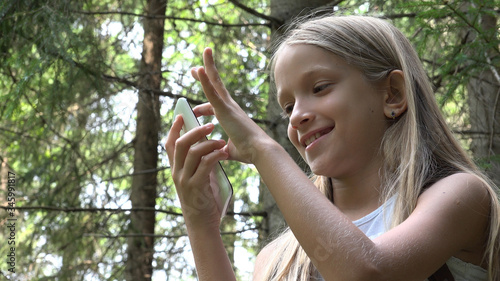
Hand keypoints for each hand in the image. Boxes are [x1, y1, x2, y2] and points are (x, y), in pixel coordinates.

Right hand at [165, 114, 228, 228]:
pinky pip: (205, 165)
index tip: (181, 115)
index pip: (170, 144)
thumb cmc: (202, 198)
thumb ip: (198, 162)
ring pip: (193, 153)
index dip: (174, 128)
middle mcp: (177, 173)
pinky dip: (215, 156)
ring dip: (209, 144)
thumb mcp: (197, 177)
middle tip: (210, 124)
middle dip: (195, 131)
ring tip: (222, 141)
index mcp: (175, 169)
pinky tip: (224, 153)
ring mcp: (185, 180)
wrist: (202, 222)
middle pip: (181, 144)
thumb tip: (206, 144)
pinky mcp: (196, 187)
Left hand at [191, 48, 274, 163]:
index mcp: (230, 114)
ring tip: (204, 52)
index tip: (195, 102)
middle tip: (196, 68)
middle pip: (215, 85)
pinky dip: (205, 80)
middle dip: (206, 74)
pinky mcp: (225, 109)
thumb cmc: (248, 151)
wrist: (259, 151)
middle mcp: (230, 106)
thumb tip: (218, 153)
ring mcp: (227, 106)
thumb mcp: (229, 149)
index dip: (205, 98)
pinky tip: (198, 70)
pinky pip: (212, 92)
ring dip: (208, 67)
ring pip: (214, 82)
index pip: (214, 102)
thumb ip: (222, 148)